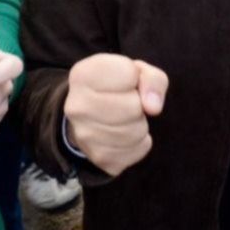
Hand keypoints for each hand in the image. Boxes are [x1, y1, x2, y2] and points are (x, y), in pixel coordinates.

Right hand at [64, 53, 167, 176]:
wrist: (92, 115)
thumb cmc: (117, 87)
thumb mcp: (136, 71)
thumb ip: (152, 79)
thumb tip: (153, 107)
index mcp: (83, 75)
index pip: (129, 75)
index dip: (135, 77)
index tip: (123, 81)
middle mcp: (77, 106)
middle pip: (133, 107)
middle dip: (139, 104)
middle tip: (126, 102)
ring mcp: (85, 136)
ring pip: (137, 131)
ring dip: (140, 123)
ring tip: (126, 118)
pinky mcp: (99, 158)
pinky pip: (138, 149)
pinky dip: (140, 142)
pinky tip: (125, 134)